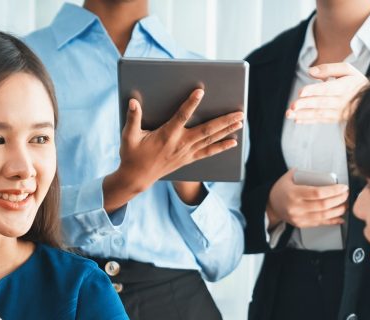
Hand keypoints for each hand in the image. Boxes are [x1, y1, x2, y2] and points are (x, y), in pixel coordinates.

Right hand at [111, 89, 243, 196]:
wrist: (137, 178)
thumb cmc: (132, 155)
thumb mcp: (128, 136)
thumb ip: (133, 118)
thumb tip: (133, 102)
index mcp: (166, 135)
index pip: (182, 116)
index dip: (191, 103)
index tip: (200, 91)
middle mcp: (180, 144)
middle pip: (207, 130)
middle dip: (224, 120)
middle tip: (239, 112)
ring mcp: (187, 153)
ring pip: (211, 140)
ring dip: (227, 130)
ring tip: (240, 122)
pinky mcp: (189, 159)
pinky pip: (209, 152)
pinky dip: (222, 147)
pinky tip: (233, 142)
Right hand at [267, 169, 348, 228]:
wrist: (271, 205)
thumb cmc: (281, 190)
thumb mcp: (288, 177)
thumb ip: (304, 173)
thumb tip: (321, 172)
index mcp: (294, 193)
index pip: (318, 193)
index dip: (333, 191)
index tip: (342, 187)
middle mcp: (297, 207)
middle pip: (323, 205)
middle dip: (339, 200)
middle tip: (346, 194)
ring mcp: (299, 217)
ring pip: (323, 216)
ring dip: (337, 210)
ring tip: (345, 204)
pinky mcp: (302, 224)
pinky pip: (320, 224)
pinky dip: (332, 221)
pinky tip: (340, 217)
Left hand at [286, 62, 368, 123]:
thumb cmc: (356, 82)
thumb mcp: (348, 70)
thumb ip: (329, 69)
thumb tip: (310, 72)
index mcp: (344, 87)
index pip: (327, 89)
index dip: (314, 91)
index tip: (301, 92)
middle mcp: (341, 102)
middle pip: (320, 103)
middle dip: (305, 105)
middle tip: (292, 106)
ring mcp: (338, 113)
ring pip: (318, 114)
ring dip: (303, 114)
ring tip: (289, 114)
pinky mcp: (335, 119)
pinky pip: (320, 120)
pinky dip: (308, 120)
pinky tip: (297, 120)